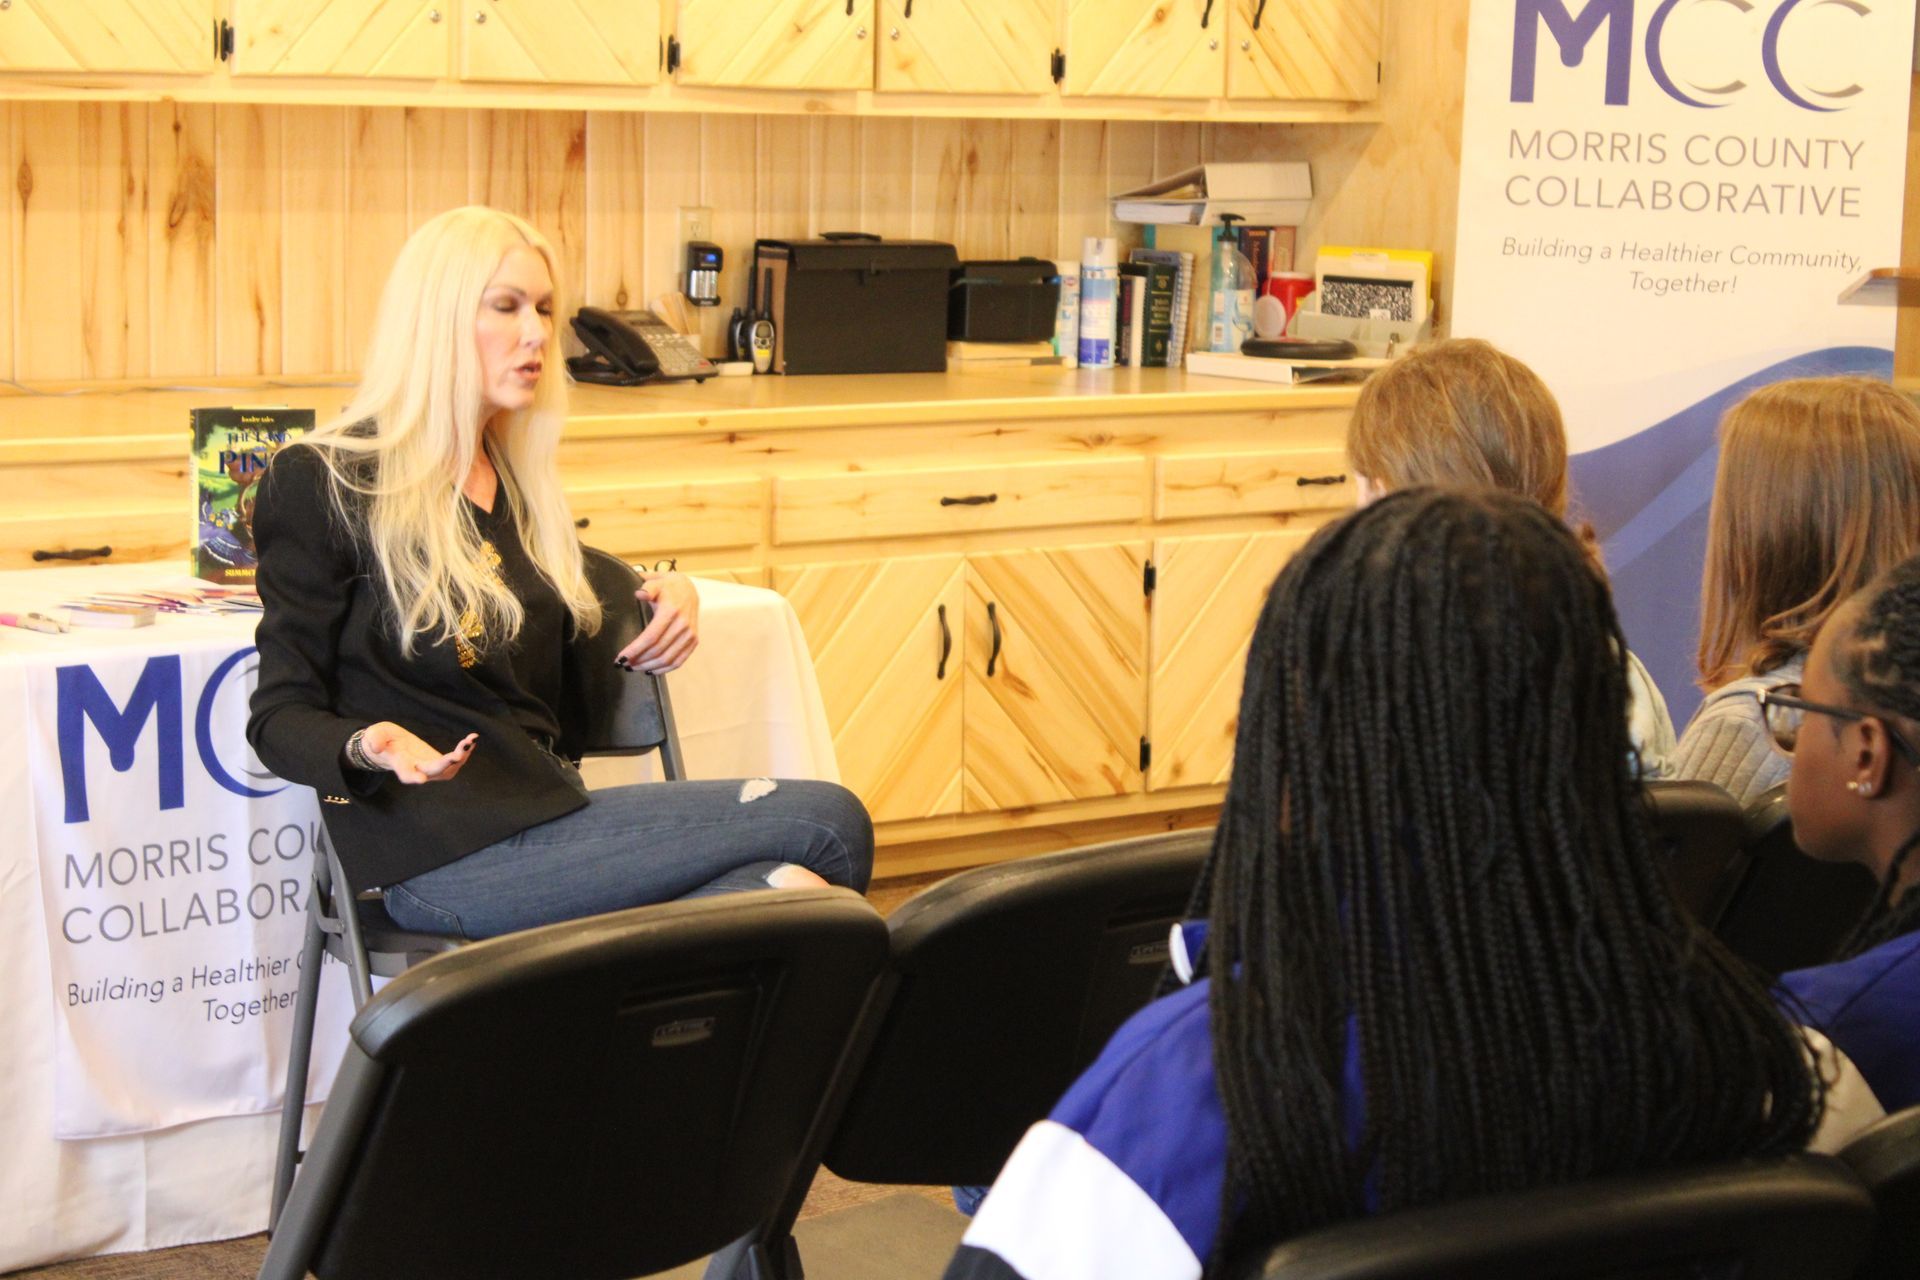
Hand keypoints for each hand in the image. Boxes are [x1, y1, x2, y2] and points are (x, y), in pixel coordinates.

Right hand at [359, 722, 477, 784]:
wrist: (390, 745)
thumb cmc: (382, 739)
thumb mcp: (376, 734)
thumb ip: (375, 739)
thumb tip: (376, 747)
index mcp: (400, 764)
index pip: (406, 774)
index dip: (412, 777)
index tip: (420, 780)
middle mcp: (417, 770)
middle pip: (433, 772)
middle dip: (446, 763)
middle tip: (458, 754)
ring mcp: (429, 769)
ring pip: (448, 770)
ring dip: (461, 757)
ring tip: (470, 741)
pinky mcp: (439, 764)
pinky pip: (455, 762)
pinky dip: (464, 752)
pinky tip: (472, 740)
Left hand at [619, 571, 699, 672]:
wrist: (689, 589)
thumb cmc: (668, 587)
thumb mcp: (656, 581)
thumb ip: (648, 587)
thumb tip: (639, 594)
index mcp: (671, 612)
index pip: (650, 637)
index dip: (635, 650)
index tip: (620, 658)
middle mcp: (682, 625)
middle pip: (657, 651)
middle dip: (638, 660)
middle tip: (624, 664)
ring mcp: (690, 635)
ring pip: (667, 659)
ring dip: (649, 666)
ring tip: (634, 668)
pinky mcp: (694, 641)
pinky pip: (679, 661)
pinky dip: (664, 669)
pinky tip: (651, 670)